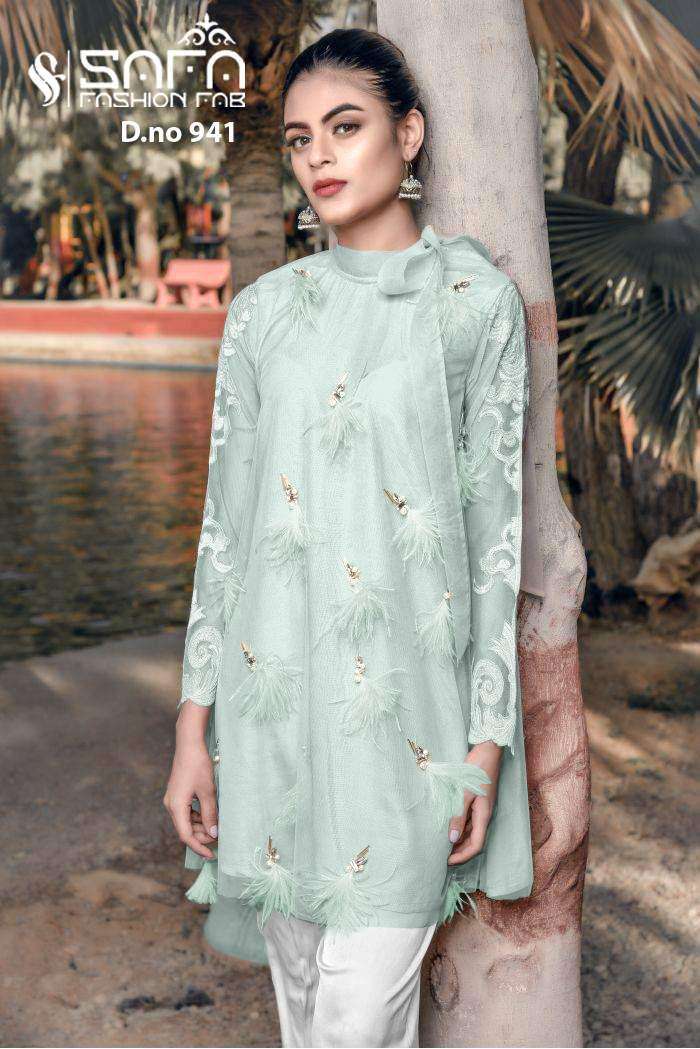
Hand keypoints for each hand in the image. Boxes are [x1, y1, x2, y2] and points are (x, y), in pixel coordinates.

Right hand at [163, 724, 217, 859]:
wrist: (189, 745)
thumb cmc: (198, 766)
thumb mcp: (208, 791)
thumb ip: (210, 813)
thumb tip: (213, 833)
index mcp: (176, 806)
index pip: (185, 835)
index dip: (198, 847)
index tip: (211, 855)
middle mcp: (171, 805)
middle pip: (186, 829)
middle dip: (202, 835)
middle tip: (219, 835)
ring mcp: (173, 800)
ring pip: (186, 821)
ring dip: (201, 826)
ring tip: (217, 825)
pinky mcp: (178, 794)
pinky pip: (187, 812)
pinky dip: (198, 816)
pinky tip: (210, 814)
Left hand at [446, 741, 502, 865]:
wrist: (488, 749)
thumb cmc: (477, 769)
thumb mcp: (464, 792)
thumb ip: (458, 815)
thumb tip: (451, 839)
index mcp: (484, 815)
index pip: (476, 845)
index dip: (462, 856)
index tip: (447, 862)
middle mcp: (484, 814)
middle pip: (473, 840)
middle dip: (459, 851)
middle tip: (441, 856)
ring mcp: (482, 807)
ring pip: (470, 830)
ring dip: (458, 839)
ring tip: (442, 844)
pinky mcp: (478, 800)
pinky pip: (469, 819)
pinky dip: (459, 826)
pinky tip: (448, 825)